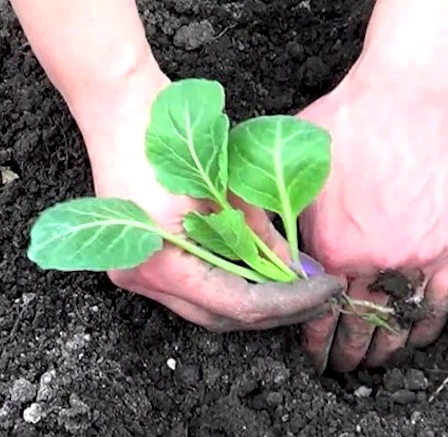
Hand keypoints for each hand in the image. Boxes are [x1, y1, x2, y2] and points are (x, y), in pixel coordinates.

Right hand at [78, 66, 342, 331]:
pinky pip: (190, 289)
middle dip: (275, 309)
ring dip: (251, 301)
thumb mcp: (230, 187)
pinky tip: (257, 274)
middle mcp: (143, 279)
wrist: (121, 107)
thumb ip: (262, 236)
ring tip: (294, 287)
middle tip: (316, 295)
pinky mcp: (138, 261)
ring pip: (205, 307)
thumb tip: (297, 269)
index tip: (326, 289)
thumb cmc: (174, 137)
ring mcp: (135, 274)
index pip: (240, 304)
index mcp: (163, 264)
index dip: (289, 301)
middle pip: (222, 317)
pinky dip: (226, 285)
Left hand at [296, 63, 447, 371]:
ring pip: (397, 321)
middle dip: (347, 354)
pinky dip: (426, 325)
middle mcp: (371, 263)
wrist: (403, 102)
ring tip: (377, 366)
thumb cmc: (344, 127)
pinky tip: (417, 341)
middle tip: (342, 369)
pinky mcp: (445, 247)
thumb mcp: (294, 171)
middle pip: (358, 326)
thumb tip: (267, 254)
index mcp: (331, 250)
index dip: (314, 342)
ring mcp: (412, 258)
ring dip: (386, 350)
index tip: (313, 357)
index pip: (319, 314)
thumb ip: (282, 219)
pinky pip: (438, 300)